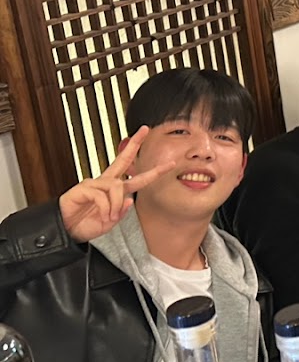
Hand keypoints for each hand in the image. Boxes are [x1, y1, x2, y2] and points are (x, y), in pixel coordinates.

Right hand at [58, 127, 176, 241]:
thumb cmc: (85, 225)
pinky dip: (106, 208)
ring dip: (115, 205)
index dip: (154, 171)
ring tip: (109, 217)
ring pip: (117, 186)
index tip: (169, 163)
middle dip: (135, 144)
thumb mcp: (110, 221)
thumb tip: (130, 199)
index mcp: (114, 190)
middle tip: (144, 130)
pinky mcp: (83, 187)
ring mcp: (94, 183)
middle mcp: (105, 182)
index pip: (136, 177)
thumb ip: (121, 211)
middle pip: (123, 159)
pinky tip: (102, 215)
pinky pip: (102, 195)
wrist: (65, 232)